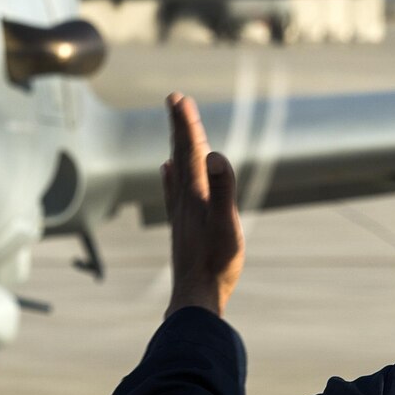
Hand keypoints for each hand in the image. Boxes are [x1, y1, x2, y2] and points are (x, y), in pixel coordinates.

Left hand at [162, 93, 244, 318]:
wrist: (196, 296)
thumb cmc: (216, 263)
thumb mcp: (227, 224)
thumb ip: (223, 189)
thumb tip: (216, 156)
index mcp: (197, 194)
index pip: (191, 151)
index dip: (186, 124)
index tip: (179, 97)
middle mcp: (185, 199)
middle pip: (181, 155)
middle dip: (180, 127)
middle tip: (175, 100)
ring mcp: (182, 213)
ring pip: (177, 171)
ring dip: (178, 146)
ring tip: (176, 129)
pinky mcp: (183, 226)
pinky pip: (174, 192)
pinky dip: (171, 176)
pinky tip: (166, 172)